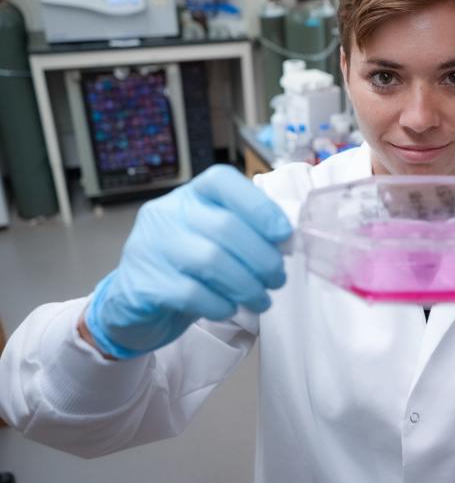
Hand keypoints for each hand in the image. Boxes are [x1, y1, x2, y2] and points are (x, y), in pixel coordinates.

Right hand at [83, 165, 291, 358]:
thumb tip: (287, 238)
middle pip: (225, 227)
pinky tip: (230, 308)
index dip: (259, 206)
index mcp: (190, 195)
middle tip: (278, 278)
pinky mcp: (142, 283)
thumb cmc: (185, 267)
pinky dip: (221, 303)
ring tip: (262, 299)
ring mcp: (149, 246)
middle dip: (262, 257)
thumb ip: (244, 229)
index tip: (284, 234)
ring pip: (211, 261)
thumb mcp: (212, 238)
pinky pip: (192, 293)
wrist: (132, 304)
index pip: (223, 181)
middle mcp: (166, 213)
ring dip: (247, 285)